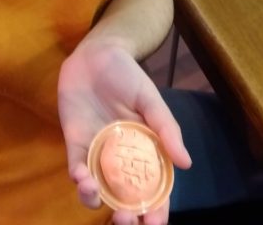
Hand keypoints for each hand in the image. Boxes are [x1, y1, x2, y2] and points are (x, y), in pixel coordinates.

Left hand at [58, 40, 190, 224]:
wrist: (95, 54)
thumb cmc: (127, 75)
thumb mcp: (151, 100)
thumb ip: (166, 130)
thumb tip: (186, 164)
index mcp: (146, 151)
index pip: (154, 189)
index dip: (156, 210)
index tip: (154, 224)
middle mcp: (122, 158)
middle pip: (125, 197)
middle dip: (126, 215)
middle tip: (125, 218)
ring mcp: (98, 153)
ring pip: (98, 190)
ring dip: (96, 201)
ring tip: (96, 194)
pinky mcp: (76, 144)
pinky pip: (77, 168)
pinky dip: (78, 178)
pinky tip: (82, 176)